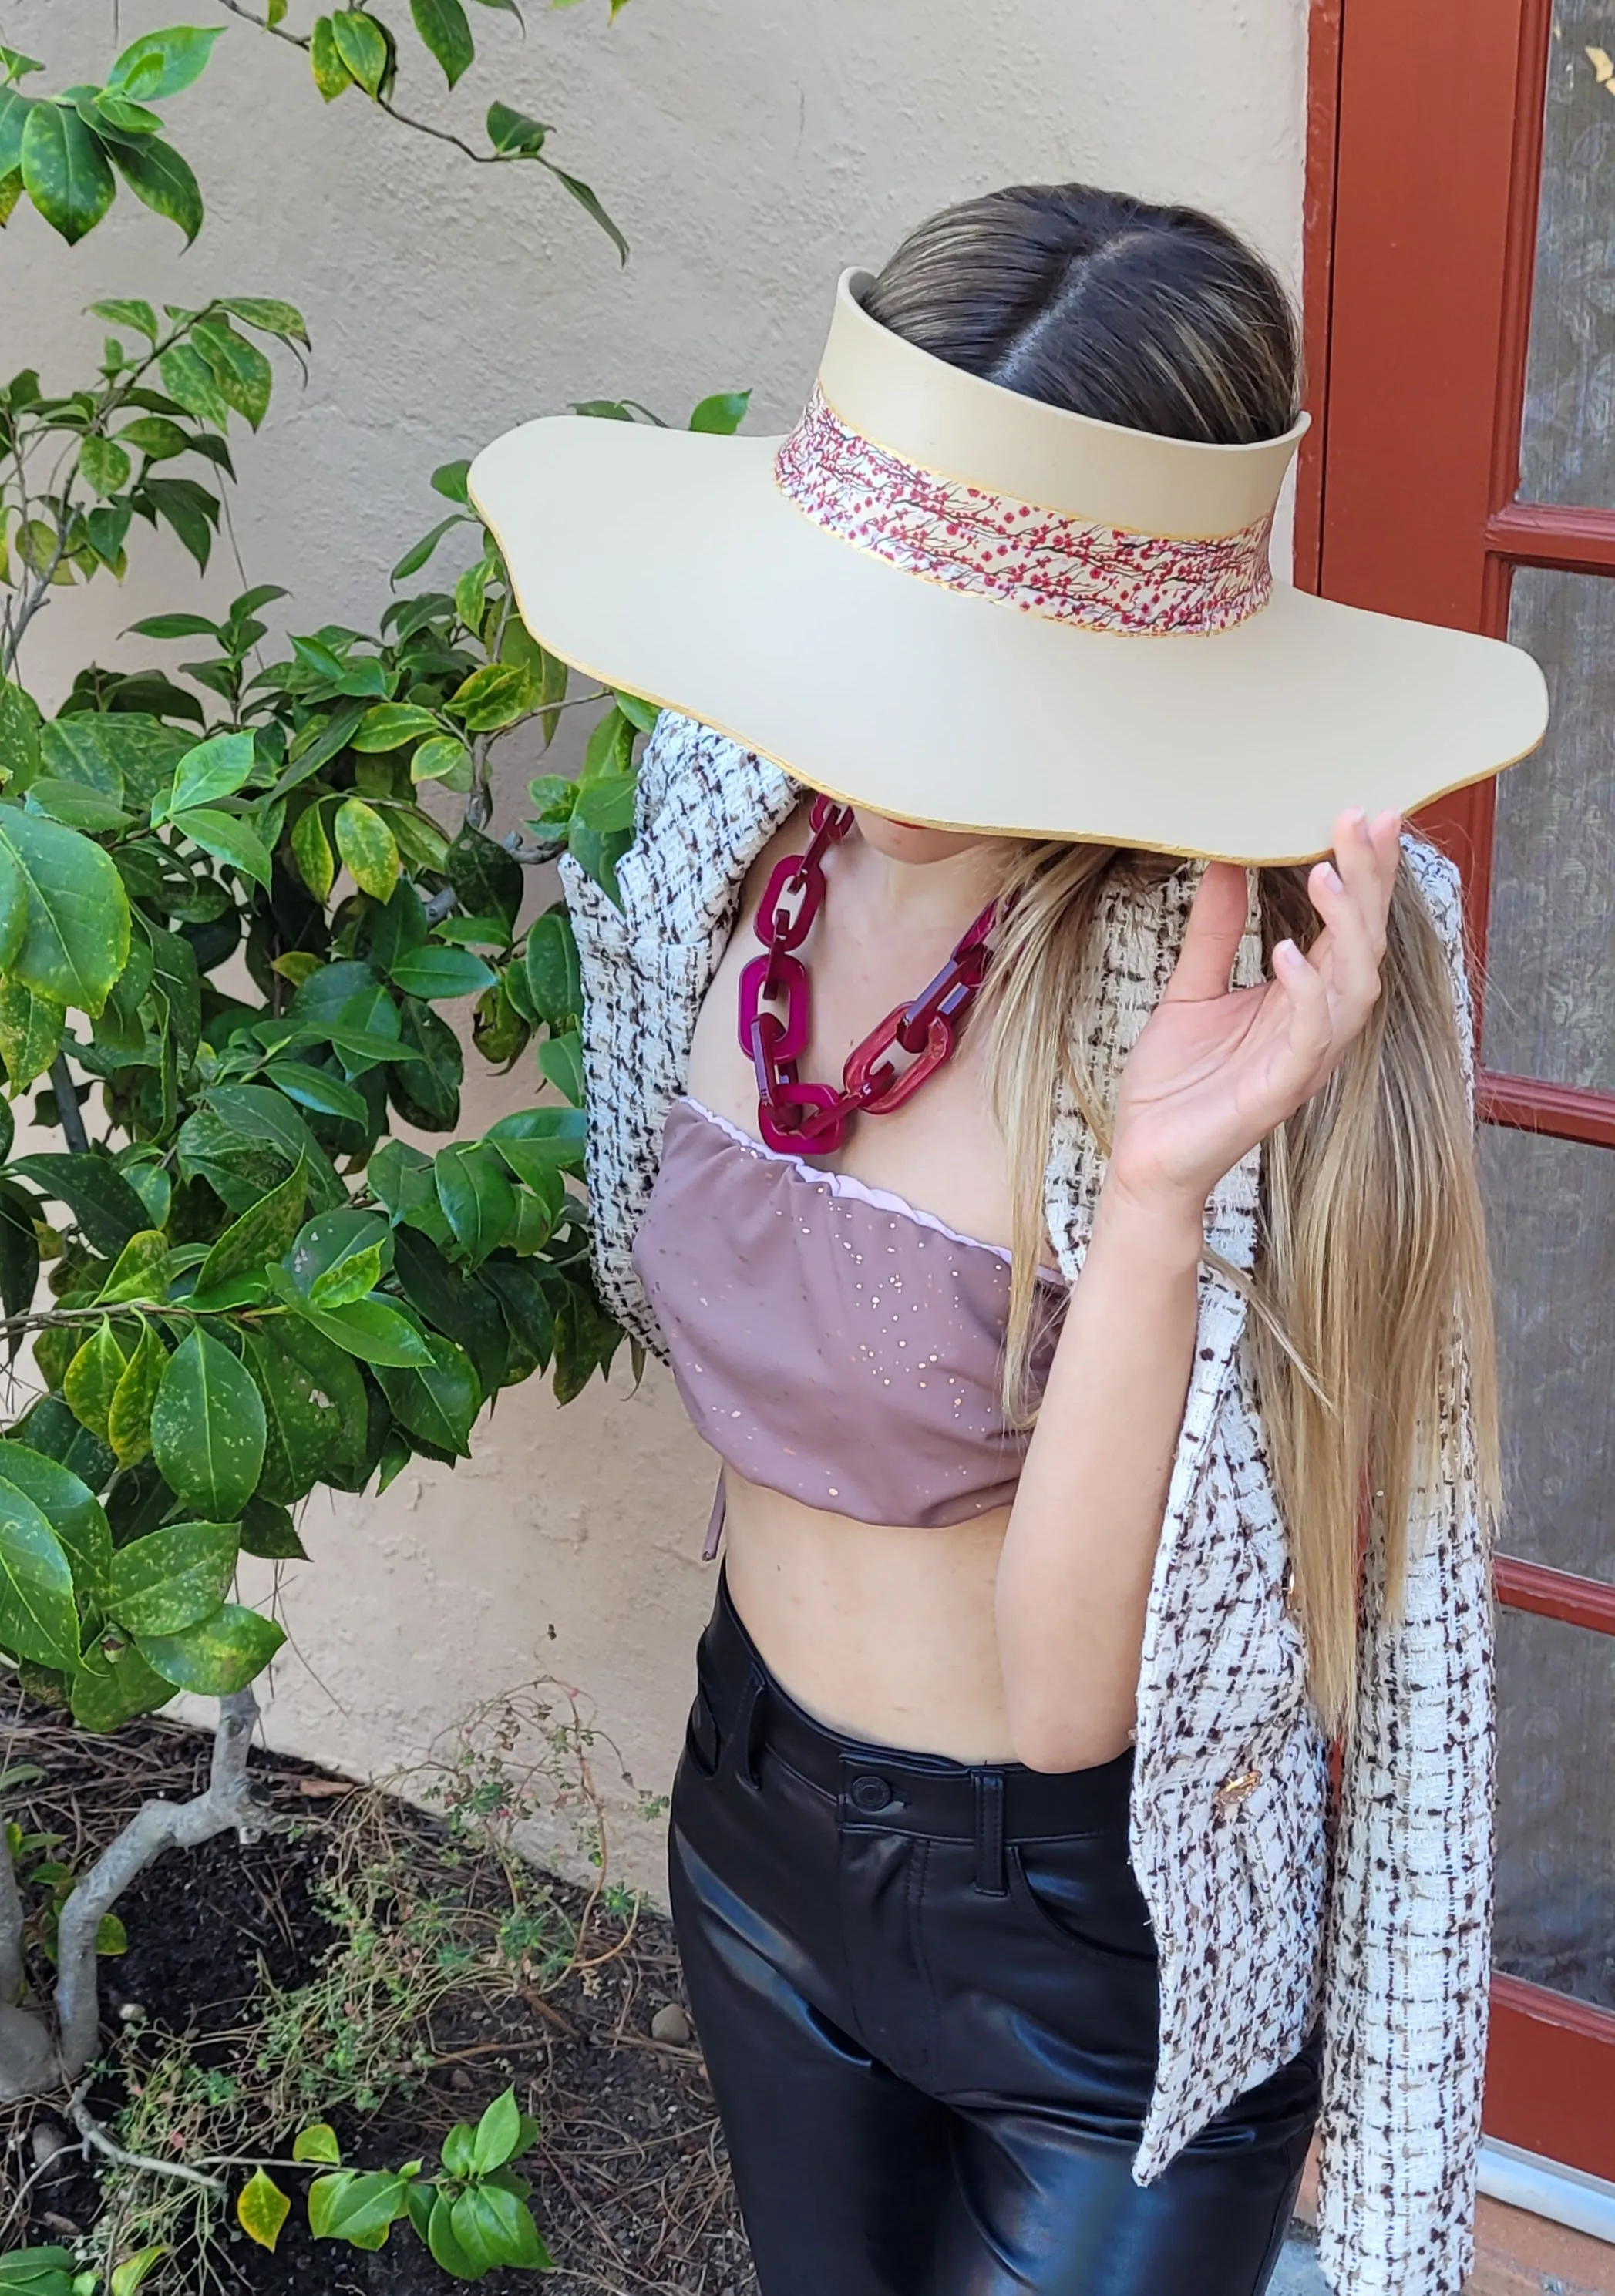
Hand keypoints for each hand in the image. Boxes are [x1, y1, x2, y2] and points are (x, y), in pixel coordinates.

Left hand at [1106, 808, 1400, 1220]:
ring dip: (1347, 929)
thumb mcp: (1190, 993)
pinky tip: (1289, 954)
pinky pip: (1310, 1039)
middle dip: (1369, 882)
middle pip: (1364, 944)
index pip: (1345, 925)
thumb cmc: (1175, 1087)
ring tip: (1327, 874)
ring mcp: (1303, 1060)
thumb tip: (1223, 862)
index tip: (1362, 812)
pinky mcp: (1279, 1092)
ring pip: (1355, 987)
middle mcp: (1316, 1025)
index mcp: (1301, 998)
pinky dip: (1306, 995)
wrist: (1145, 1159)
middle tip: (1365, 819)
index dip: (1361, 871)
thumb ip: (1213, 935)